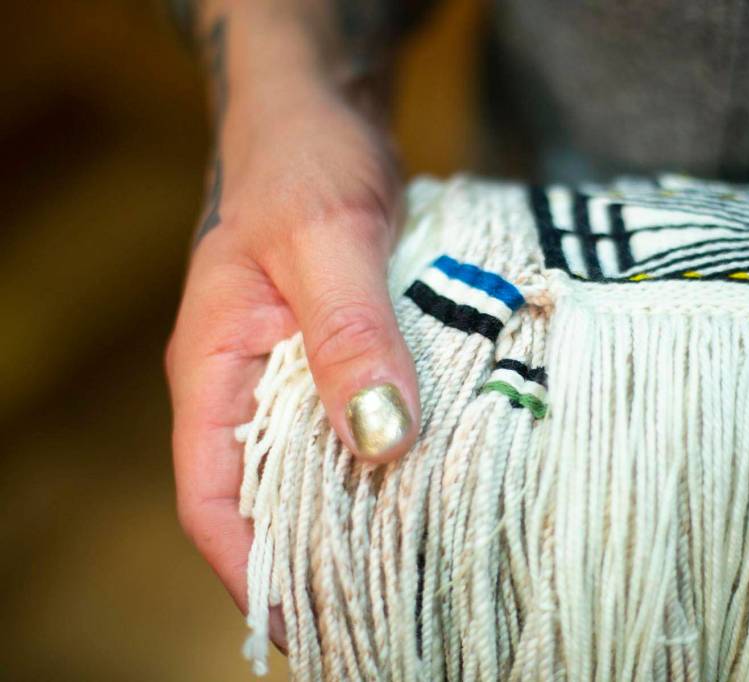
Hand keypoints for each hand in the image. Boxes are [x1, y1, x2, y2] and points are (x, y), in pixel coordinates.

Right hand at [165, 15, 419, 643]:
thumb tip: (382, 440)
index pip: (207, 495)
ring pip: (318, 465)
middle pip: (268, 496)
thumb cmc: (303, 159)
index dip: (251, 567)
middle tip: (388, 609)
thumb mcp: (324, 238)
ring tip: (423, 564)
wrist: (321, 112)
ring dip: (361, 512)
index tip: (310, 618)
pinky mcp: (341, 354)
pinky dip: (392, 456)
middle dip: (317, 558)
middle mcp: (248, 383)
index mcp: (213, 366)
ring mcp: (295, 371)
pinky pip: (358, 423)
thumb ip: (346, 333)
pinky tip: (442, 480)